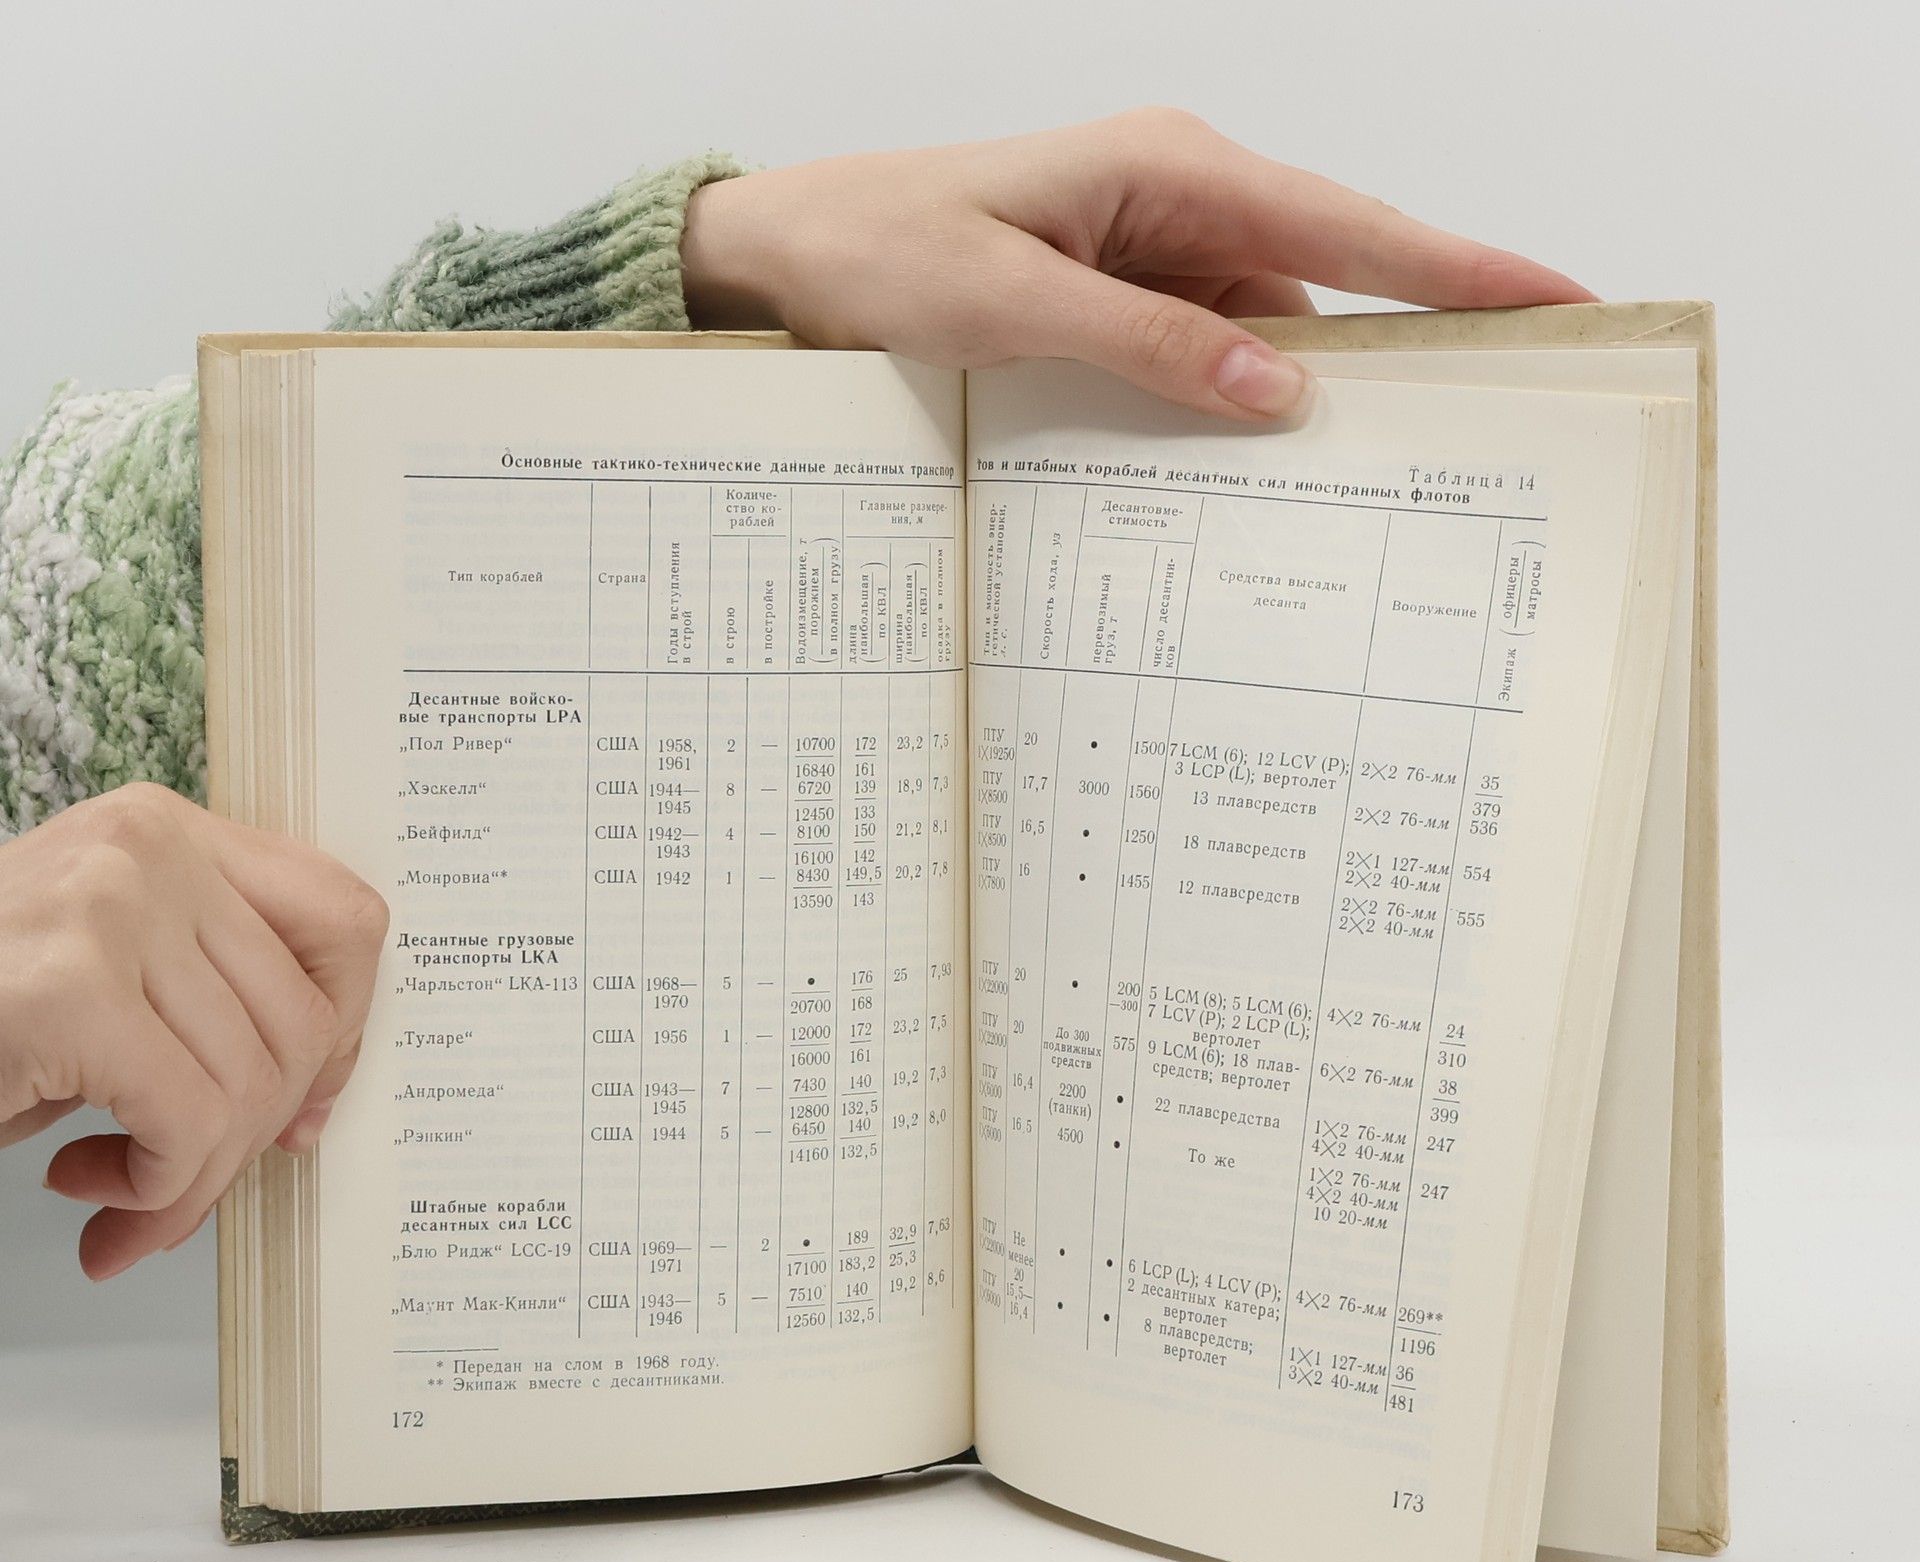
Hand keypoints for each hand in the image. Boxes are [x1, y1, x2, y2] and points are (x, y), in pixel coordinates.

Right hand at [0, 785, 388, 1278]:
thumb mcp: (110, 977)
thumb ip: (212, 1005)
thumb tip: (311, 1106)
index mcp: (168, 832)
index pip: (343, 920)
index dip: (346, 1029)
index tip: (301, 1100)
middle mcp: (148, 851)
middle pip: (302, 1023)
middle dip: (253, 1134)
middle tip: (185, 1180)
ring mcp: (109, 911)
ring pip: (251, 1085)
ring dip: (193, 1179)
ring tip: (122, 1200)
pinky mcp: (69, 994)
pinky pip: (190, 1123)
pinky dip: (158, 1189)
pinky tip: (93, 1189)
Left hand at [682, 108, 1591, 422]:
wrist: (779, 257)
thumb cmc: (875, 252)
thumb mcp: (1009, 305)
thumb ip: (1147, 343)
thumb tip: (1279, 390)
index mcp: (1167, 171)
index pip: (1348, 224)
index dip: (1461, 268)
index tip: (1561, 300)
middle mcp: (1174, 201)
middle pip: (1327, 278)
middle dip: (1400, 351)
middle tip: (1477, 431)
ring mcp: (1148, 252)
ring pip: (1265, 330)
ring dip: (1290, 401)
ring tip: (1342, 489)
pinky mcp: (1117, 298)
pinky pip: (1202, 352)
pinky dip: (1220, 409)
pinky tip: (1229, 471)